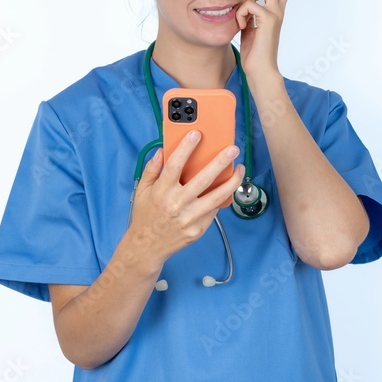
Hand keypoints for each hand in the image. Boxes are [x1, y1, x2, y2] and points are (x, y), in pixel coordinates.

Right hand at [125, 130, 244, 267]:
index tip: (197, 134)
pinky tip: (228, 188)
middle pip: (203, 179)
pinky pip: (214, 210)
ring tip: (239, 169)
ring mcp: (189, 218)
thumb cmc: (144, 216)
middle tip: (232, 149)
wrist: (147, 247)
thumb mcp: (142, 191)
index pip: (175, 164)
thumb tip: (161, 152)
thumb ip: (151, 170)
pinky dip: (222, 198)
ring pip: (217, 196)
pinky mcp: (198, 229)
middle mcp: (177, 204)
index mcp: (162, 191)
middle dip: (220, 162)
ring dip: (231, 181)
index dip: (186, 148)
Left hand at [234, 0, 289, 82]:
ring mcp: (276, 14)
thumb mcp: (250, 26)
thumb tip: (240, 1)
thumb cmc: (254, 52)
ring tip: (243, 13)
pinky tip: (241, 25)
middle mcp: (279, 11)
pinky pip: (251, 4)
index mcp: (276, 11)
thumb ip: (249, 12)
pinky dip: (241, 12)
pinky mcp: (269, 21)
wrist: (260, 70)